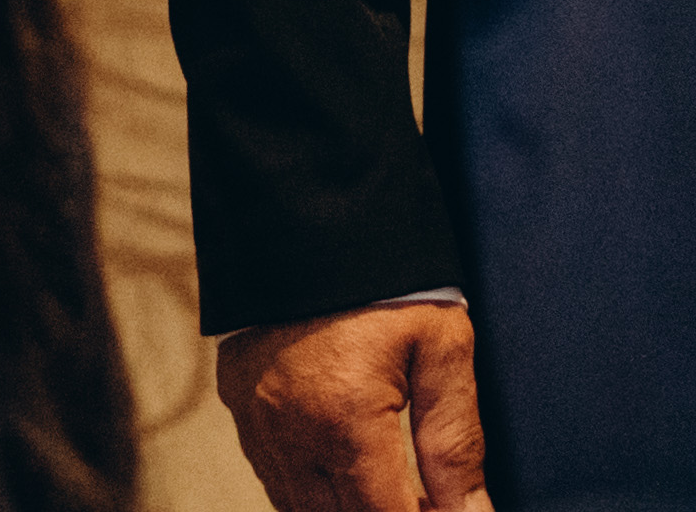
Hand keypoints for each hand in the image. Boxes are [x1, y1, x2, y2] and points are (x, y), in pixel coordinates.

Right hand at [219, 303, 489, 511]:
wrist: (308, 214)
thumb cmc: (386, 277)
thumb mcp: (442, 346)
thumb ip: (456, 442)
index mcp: (346, 419)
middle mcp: (291, 434)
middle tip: (428, 499)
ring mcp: (257, 425)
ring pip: (303, 511)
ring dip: (350, 508)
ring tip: (397, 489)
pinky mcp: (239, 408)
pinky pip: (276, 480)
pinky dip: (313, 493)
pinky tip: (351, 474)